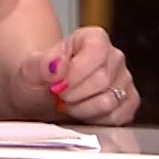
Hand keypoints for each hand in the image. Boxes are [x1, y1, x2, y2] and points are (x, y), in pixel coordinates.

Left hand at [16, 27, 137, 124]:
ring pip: (110, 102)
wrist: (42, 97)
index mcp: (93, 38)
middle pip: (102, 80)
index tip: (57, 83)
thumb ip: (39, 64)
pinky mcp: (129, 103)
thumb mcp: (29, 70)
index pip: (95, 51)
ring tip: (69, 103)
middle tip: (59, 95)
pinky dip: (95, 121)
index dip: (74, 73)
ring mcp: (124, 80)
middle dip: (74, 94)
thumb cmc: (40, 80)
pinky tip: (82, 112)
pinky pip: (117, 118)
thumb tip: (57, 65)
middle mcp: (114, 56)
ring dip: (82, 109)